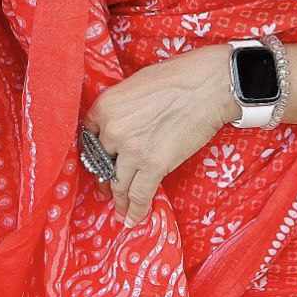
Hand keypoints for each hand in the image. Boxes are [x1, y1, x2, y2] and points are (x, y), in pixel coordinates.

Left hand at [82, 45, 237, 225]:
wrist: (208, 86)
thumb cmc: (177, 77)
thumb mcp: (137, 84)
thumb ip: (123, 107)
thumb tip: (124, 122)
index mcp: (105, 106)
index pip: (89, 136)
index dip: (96, 151)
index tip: (100, 161)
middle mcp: (112, 130)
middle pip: (102, 162)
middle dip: (105, 177)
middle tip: (107, 188)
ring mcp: (132, 150)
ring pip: (119, 183)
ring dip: (119, 200)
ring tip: (120, 210)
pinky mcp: (154, 165)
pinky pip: (139, 195)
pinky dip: (136, 210)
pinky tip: (133, 219)